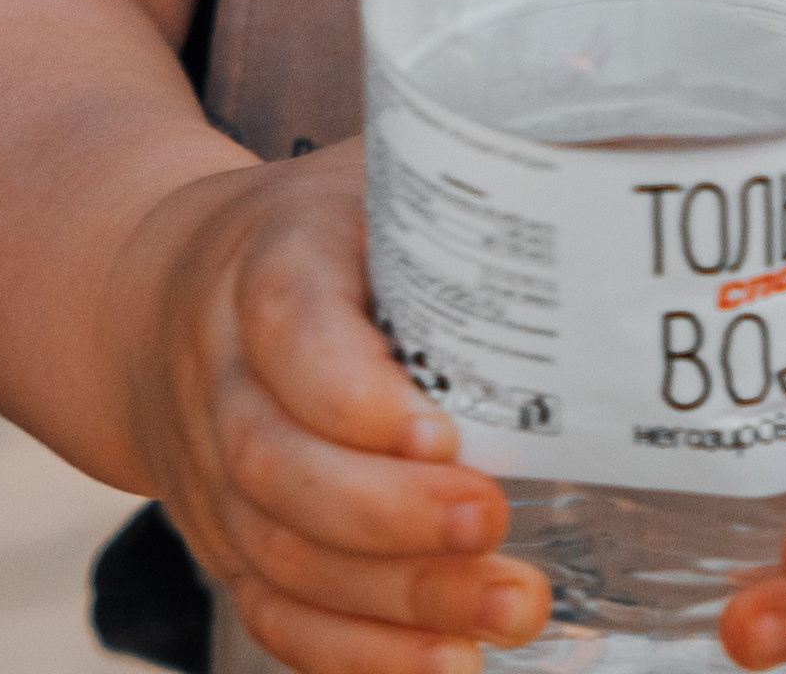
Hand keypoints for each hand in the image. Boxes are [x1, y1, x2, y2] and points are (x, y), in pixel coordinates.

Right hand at [112, 142, 552, 673]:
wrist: (153, 294)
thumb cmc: (314, 230)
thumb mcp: (374, 171)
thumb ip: (472, 179)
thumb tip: (632, 162)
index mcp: (266, 257)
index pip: (290, 325)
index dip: (355, 393)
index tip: (446, 431)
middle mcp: (222, 369)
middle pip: (277, 462)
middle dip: (389, 517)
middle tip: (496, 528)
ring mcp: (213, 470)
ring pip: (280, 553)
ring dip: (395, 601)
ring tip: (512, 610)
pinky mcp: (227, 542)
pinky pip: (275, 613)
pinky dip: (358, 654)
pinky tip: (447, 663)